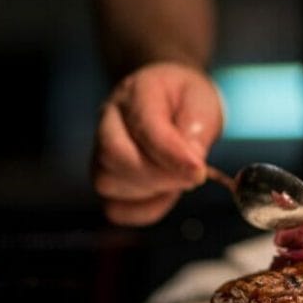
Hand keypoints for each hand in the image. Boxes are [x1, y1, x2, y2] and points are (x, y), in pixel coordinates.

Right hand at [92, 62, 222, 224]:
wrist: (175, 102)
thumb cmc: (188, 101)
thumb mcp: (202, 103)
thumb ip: (197, 130)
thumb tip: (190, 163)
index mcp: (137, 92)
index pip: (144, 127)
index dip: (171, 154)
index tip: (199, 170)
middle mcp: (109, 119)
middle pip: (115, 156)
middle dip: (159, 175)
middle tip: (193, 177)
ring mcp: (100, 150)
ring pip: (108, 183)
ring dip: (151, 190)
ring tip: (179, 179)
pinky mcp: (106, 178)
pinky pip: (115, 208)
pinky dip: (144, 210)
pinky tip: (166, 194)